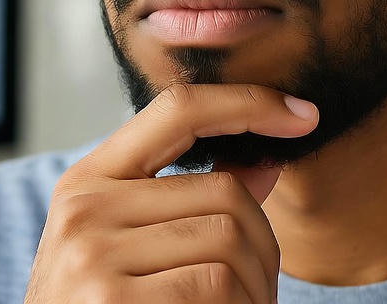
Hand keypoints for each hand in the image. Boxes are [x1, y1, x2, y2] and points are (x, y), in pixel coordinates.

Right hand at [24, 83, 318, 302]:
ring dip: (256, 291)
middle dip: (264, 248)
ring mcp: (93, 257)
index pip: (177, 110)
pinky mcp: (112, 301)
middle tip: (255, 294)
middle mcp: (84, 210)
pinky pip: (216, 287)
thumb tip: (268, 158)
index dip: (247, 103)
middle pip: (226, 193)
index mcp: (87, 183)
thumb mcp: (129, 249)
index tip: (303, 113)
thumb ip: (193, 203)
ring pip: (230, 243)